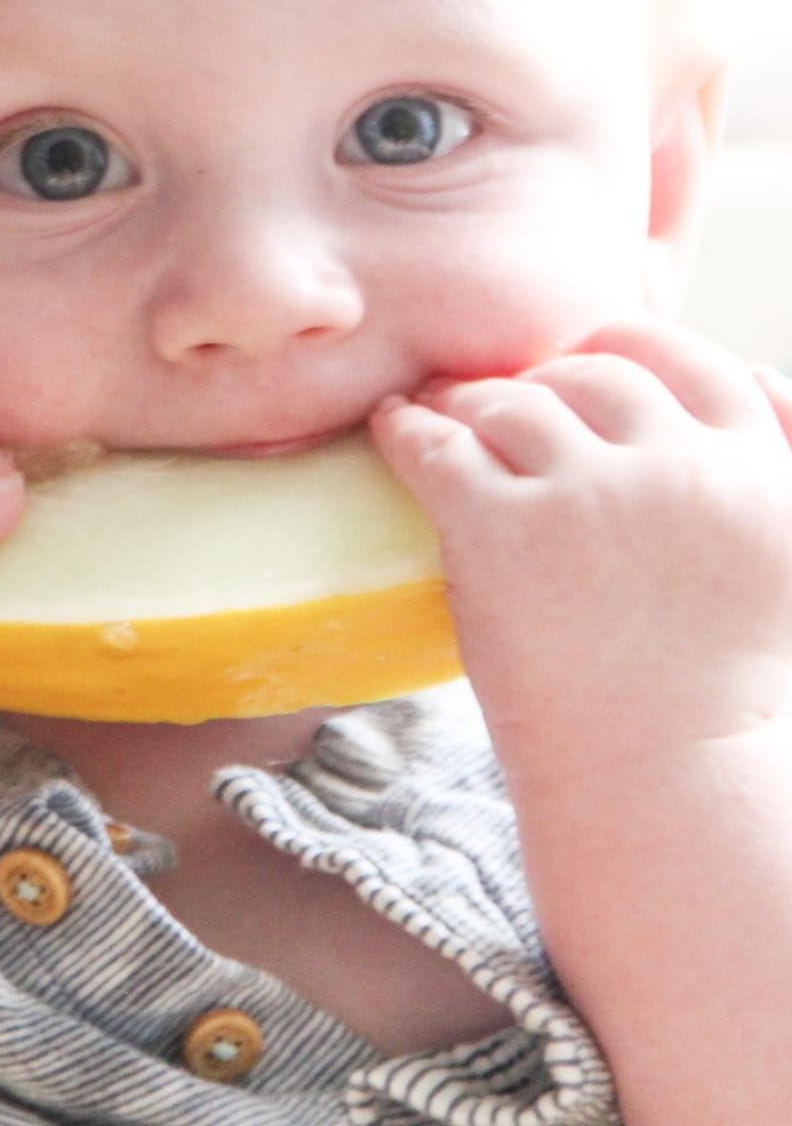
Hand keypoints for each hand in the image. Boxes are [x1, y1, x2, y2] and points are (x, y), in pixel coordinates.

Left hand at [371, 323, 791, 787]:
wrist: (670, 797)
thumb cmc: (729, 702)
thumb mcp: (790, 563)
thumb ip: (784, 462)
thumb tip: (758, 369)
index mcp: (758, 472)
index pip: (688, 361)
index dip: (628, 350)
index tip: (589, 359)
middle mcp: (678, 466)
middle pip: (592, 379)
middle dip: (542, 379)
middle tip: (498, 394)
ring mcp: (588, 493)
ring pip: (511, 403)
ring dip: (471, 401)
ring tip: (439, 410)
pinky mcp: (502, 529)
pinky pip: (438, 445)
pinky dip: (408, 430)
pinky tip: (394, 427)